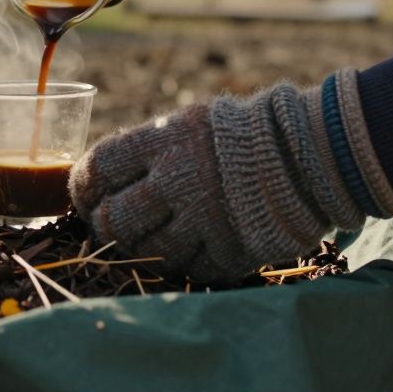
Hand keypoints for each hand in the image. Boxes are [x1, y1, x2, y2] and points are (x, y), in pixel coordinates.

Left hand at [68, 72, 392, 283]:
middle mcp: (180, 180)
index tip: (85, 194)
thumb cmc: (241, 135)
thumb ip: (148, 148)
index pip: (99, 167)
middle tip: (111, 223)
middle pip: (113, 220)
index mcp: (166, 139)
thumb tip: (98, 177)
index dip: (81, 186)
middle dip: (104, 226)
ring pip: (147, 252)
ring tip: (150, 237)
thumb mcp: (191, 122)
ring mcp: (204, 220)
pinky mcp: (229, 251)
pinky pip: (187, 269)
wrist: (310, 153)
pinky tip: (188, 246)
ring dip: (141, 249)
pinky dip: (182, 262)